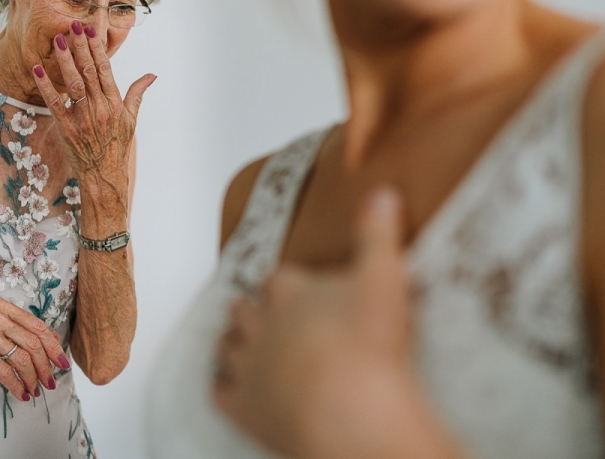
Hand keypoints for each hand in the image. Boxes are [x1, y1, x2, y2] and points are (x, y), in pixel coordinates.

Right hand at [0, 298, 69, 400]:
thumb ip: (21, 332)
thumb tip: (53, 341)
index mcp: (3, 307)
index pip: (37, 326)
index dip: (53, 346)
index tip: (62, 363)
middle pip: (32, 343)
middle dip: (45, 366)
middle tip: (50, 381)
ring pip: (21, 358)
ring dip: (32, 378)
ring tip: (35, 390)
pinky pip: (5, 371)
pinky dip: (17, 385)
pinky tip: (21, 394)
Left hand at [32, 21, 154, 231]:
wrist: (105, 177)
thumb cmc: (118, 148)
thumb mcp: (131, 121)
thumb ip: (137, 94)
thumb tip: (151, 75)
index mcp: (116, 104)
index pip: (106, 70)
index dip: (98, 48)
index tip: (91, 31)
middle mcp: (101, 109)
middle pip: (89, 71)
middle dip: (80, 47)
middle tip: (73, 25)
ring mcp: (83, 119)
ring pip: (73, 83)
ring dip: (64, 60)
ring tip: (57, 39)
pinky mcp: (67, 128)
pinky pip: (54, 103)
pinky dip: (46, 86)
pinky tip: (37, 69)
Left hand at [214, 189, 448, 457]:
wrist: (349, 411)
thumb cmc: (368, 344)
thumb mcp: (383, 276)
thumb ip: (378, 234)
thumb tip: (382, 194)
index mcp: (289, 291)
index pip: (279, 278)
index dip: (286, 283)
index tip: (292, 285)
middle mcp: (260, 324)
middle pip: (244, 309)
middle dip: (252, 310)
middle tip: (263, 313)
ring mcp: (247, 366)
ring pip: (227, 347)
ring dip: (234, 345)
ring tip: (241, 344)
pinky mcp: (243, 408)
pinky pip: (221, 393)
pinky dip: (224, 389)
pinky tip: (231, 388)